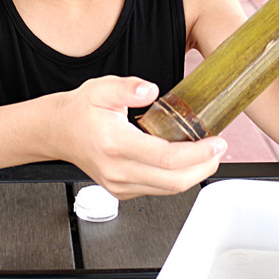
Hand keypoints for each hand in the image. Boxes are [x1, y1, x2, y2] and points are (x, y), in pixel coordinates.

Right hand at [51, 76, 226, 198]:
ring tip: (208, 155)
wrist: (58, 132)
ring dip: (194, 175)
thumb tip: (150, 90)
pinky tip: (185, 162)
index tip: (217, 142)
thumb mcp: (102, 88)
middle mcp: (118, 170)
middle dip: (204, 167)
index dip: (198, 153)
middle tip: (219, 150)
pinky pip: (158, 189)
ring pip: (168, 189)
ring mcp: (119, 184)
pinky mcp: (122, 190)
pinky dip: (177, 178)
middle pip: (174, 181)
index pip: (166, 158)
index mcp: (115, 144)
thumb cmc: (81, 111)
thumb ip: (127, 87)